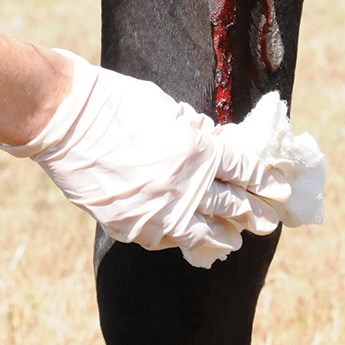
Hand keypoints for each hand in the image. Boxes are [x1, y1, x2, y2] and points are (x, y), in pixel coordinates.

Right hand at [0, 51, 321, 267]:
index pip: (245, 173)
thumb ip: (198, 134)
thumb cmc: (116, 104)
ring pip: (205, 233)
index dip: (265, 183)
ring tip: (235, 240)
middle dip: (255, 215)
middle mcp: (187, 186)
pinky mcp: (133, 226)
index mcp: (201, 151)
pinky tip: (190, 239)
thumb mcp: (170, 110)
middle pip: (233, 208)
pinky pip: (166, 239)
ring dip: (225, 237)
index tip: (278, 190)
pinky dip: (181, 238)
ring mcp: (160, 211)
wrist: (65, 120)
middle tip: (269, 221)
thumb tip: (220, 147)